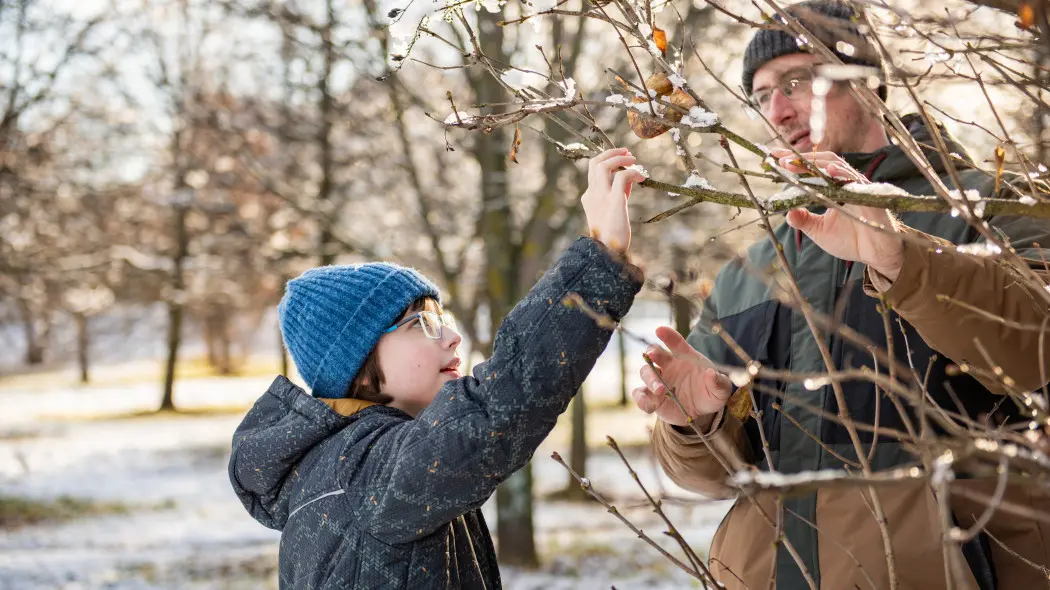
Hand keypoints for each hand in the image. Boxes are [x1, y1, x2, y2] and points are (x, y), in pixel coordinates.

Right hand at [582, 147, 644, 253]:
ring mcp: (601, 198)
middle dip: (611, 153)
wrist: (607, 254)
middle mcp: (592, 195)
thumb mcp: (613, 211)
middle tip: (627, 152)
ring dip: (620, 158)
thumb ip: (619, 194)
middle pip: (595, 163)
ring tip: (633, 159)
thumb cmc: (612, 237)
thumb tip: (630, 178)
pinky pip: (622, 177)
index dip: (609, 163)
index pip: (595, 172)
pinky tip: (642, 177)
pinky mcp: (614, 202)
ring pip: (604, 165)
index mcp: (589, 198)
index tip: (623, 163)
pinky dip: (633, 172)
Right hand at [632, 326, 733, 426]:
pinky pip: (640, 394)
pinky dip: (641, 399)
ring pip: (645, 372)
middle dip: (653, 353)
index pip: (676, 342)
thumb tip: (711, 374)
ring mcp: (658, 380)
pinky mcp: (651, 397)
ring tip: (660, 391)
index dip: (668, 335)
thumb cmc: (710, 393)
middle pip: (654, 353)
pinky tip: (651, 406)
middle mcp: (668, 366)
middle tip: (654, 357)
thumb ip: (719, 382)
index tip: (660, 330)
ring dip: (650, 379)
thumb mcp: (721, 390)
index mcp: (685, 357)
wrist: (701, 412)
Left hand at [772, 148, 904, 280]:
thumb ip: (803, 220)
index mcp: (834, 188)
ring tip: (796, 164)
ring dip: (816, 164)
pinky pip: (857, 182)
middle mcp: (847, 183)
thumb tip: (786, 212)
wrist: (877, 255)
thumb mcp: (820, 231)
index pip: (814, 169)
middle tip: (781, 159)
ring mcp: (859, 188)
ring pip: (838, 167)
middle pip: (824, 162)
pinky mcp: (871, 197)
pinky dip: (843, 174)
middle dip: (802, 158)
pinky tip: (830, 171)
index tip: (774, 158)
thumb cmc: (852, 240)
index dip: (796, 162)